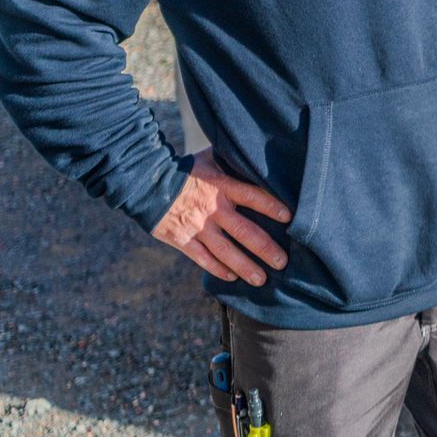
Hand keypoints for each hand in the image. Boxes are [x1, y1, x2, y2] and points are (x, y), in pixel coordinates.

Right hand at [149, 149, 289, 286]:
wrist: (146, 183)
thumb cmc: (184, 169)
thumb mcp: (209, 159)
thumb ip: (230, 162)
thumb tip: (254, 156)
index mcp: (221, 185)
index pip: (252, 196)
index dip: (271, 206)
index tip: (289, 218)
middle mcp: (211, 208)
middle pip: (243, 231)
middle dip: (264, 248)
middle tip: (283, 261)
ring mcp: (196, 226)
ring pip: (225, 251)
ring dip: (244, 266)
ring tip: (261, 279)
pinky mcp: (182, 239)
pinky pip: (202, 258)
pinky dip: (218, 269)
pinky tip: (232, 278)